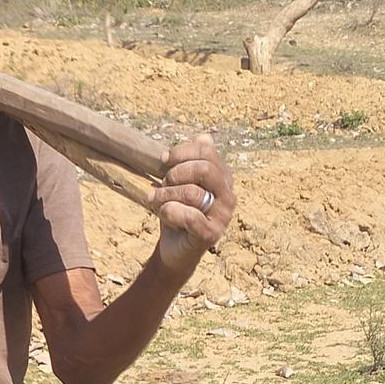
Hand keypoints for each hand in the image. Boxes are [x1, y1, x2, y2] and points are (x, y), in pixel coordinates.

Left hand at [148, 134, 235, 273]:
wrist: (173, 247)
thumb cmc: (176, 211)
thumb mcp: (181, 183)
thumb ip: (190, 161)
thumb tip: (204, 136)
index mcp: (223, 177)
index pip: (207, 150)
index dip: (181, 152)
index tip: (163, 161)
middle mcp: (229, 194)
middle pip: (204, 169)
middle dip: (175, 174)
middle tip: (161, 184)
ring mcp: (223, 216)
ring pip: (192, 193)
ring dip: (166, 195)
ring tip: (156, 201)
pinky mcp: (212, 234)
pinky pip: (188, 216)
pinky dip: (169, 213)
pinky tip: (165, 216)